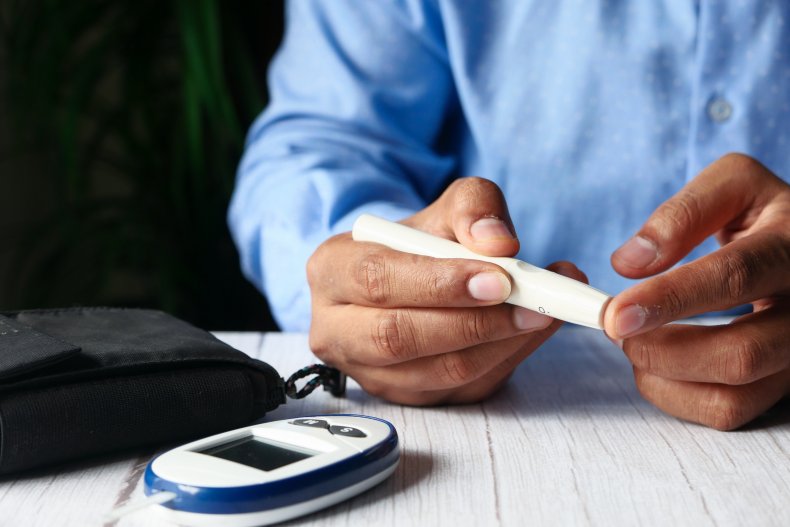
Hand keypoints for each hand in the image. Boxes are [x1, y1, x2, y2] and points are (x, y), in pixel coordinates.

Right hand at [307, 177, 584, 404]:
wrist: (412, 278)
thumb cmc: (422, 242)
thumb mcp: (445, 208)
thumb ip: (473, 208)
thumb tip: (498, 243)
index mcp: (331, 270)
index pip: (377, 280)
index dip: (439, 282)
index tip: (499, 278)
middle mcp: (336, 329)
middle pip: (397, 337)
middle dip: (473, 323)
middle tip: (534, 303)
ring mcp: (369, 372)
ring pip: (436, 372)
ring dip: (501, 344)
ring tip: (547, 311)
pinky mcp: (407, 397)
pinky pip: (462, 388)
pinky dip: (508, 359)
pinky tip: (535, 330)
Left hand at [605, 153, 789, 429]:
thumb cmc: (764, 213)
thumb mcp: (733, 185)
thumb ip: (682, 214)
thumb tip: (630, 263)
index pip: (734, 277)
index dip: (669, 299)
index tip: (616, 314)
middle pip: (741, 354)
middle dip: (661, 350)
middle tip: (616, 327)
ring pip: (733, 395)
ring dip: (663, 376)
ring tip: (633, 343)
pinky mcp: (785, 381)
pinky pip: (729, 411)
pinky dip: (676, 396)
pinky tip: (655, 363)